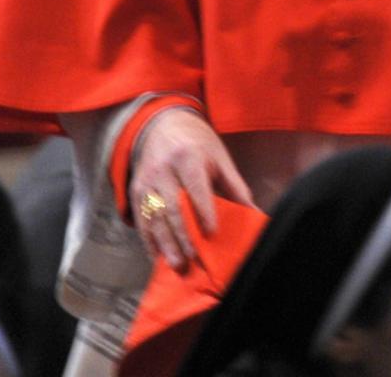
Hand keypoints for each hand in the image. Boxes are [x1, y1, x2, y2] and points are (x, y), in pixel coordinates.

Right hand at [130, 108, 254, 271]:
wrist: (162, 124)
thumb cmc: (197, 143)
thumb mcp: (219, 157)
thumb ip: (235, 187)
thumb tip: (254, 215)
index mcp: (187, 156)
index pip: (195, 187)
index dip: (203, 211)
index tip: (212, 233)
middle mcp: (163, 168)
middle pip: (173, 207)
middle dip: (184, 235)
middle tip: (195, 259)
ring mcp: (147, 180)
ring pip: (155, 216)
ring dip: (166, 244)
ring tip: (178, 266)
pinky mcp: (136, 190)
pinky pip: (141, 219)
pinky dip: (150, 240)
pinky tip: (159, 257)